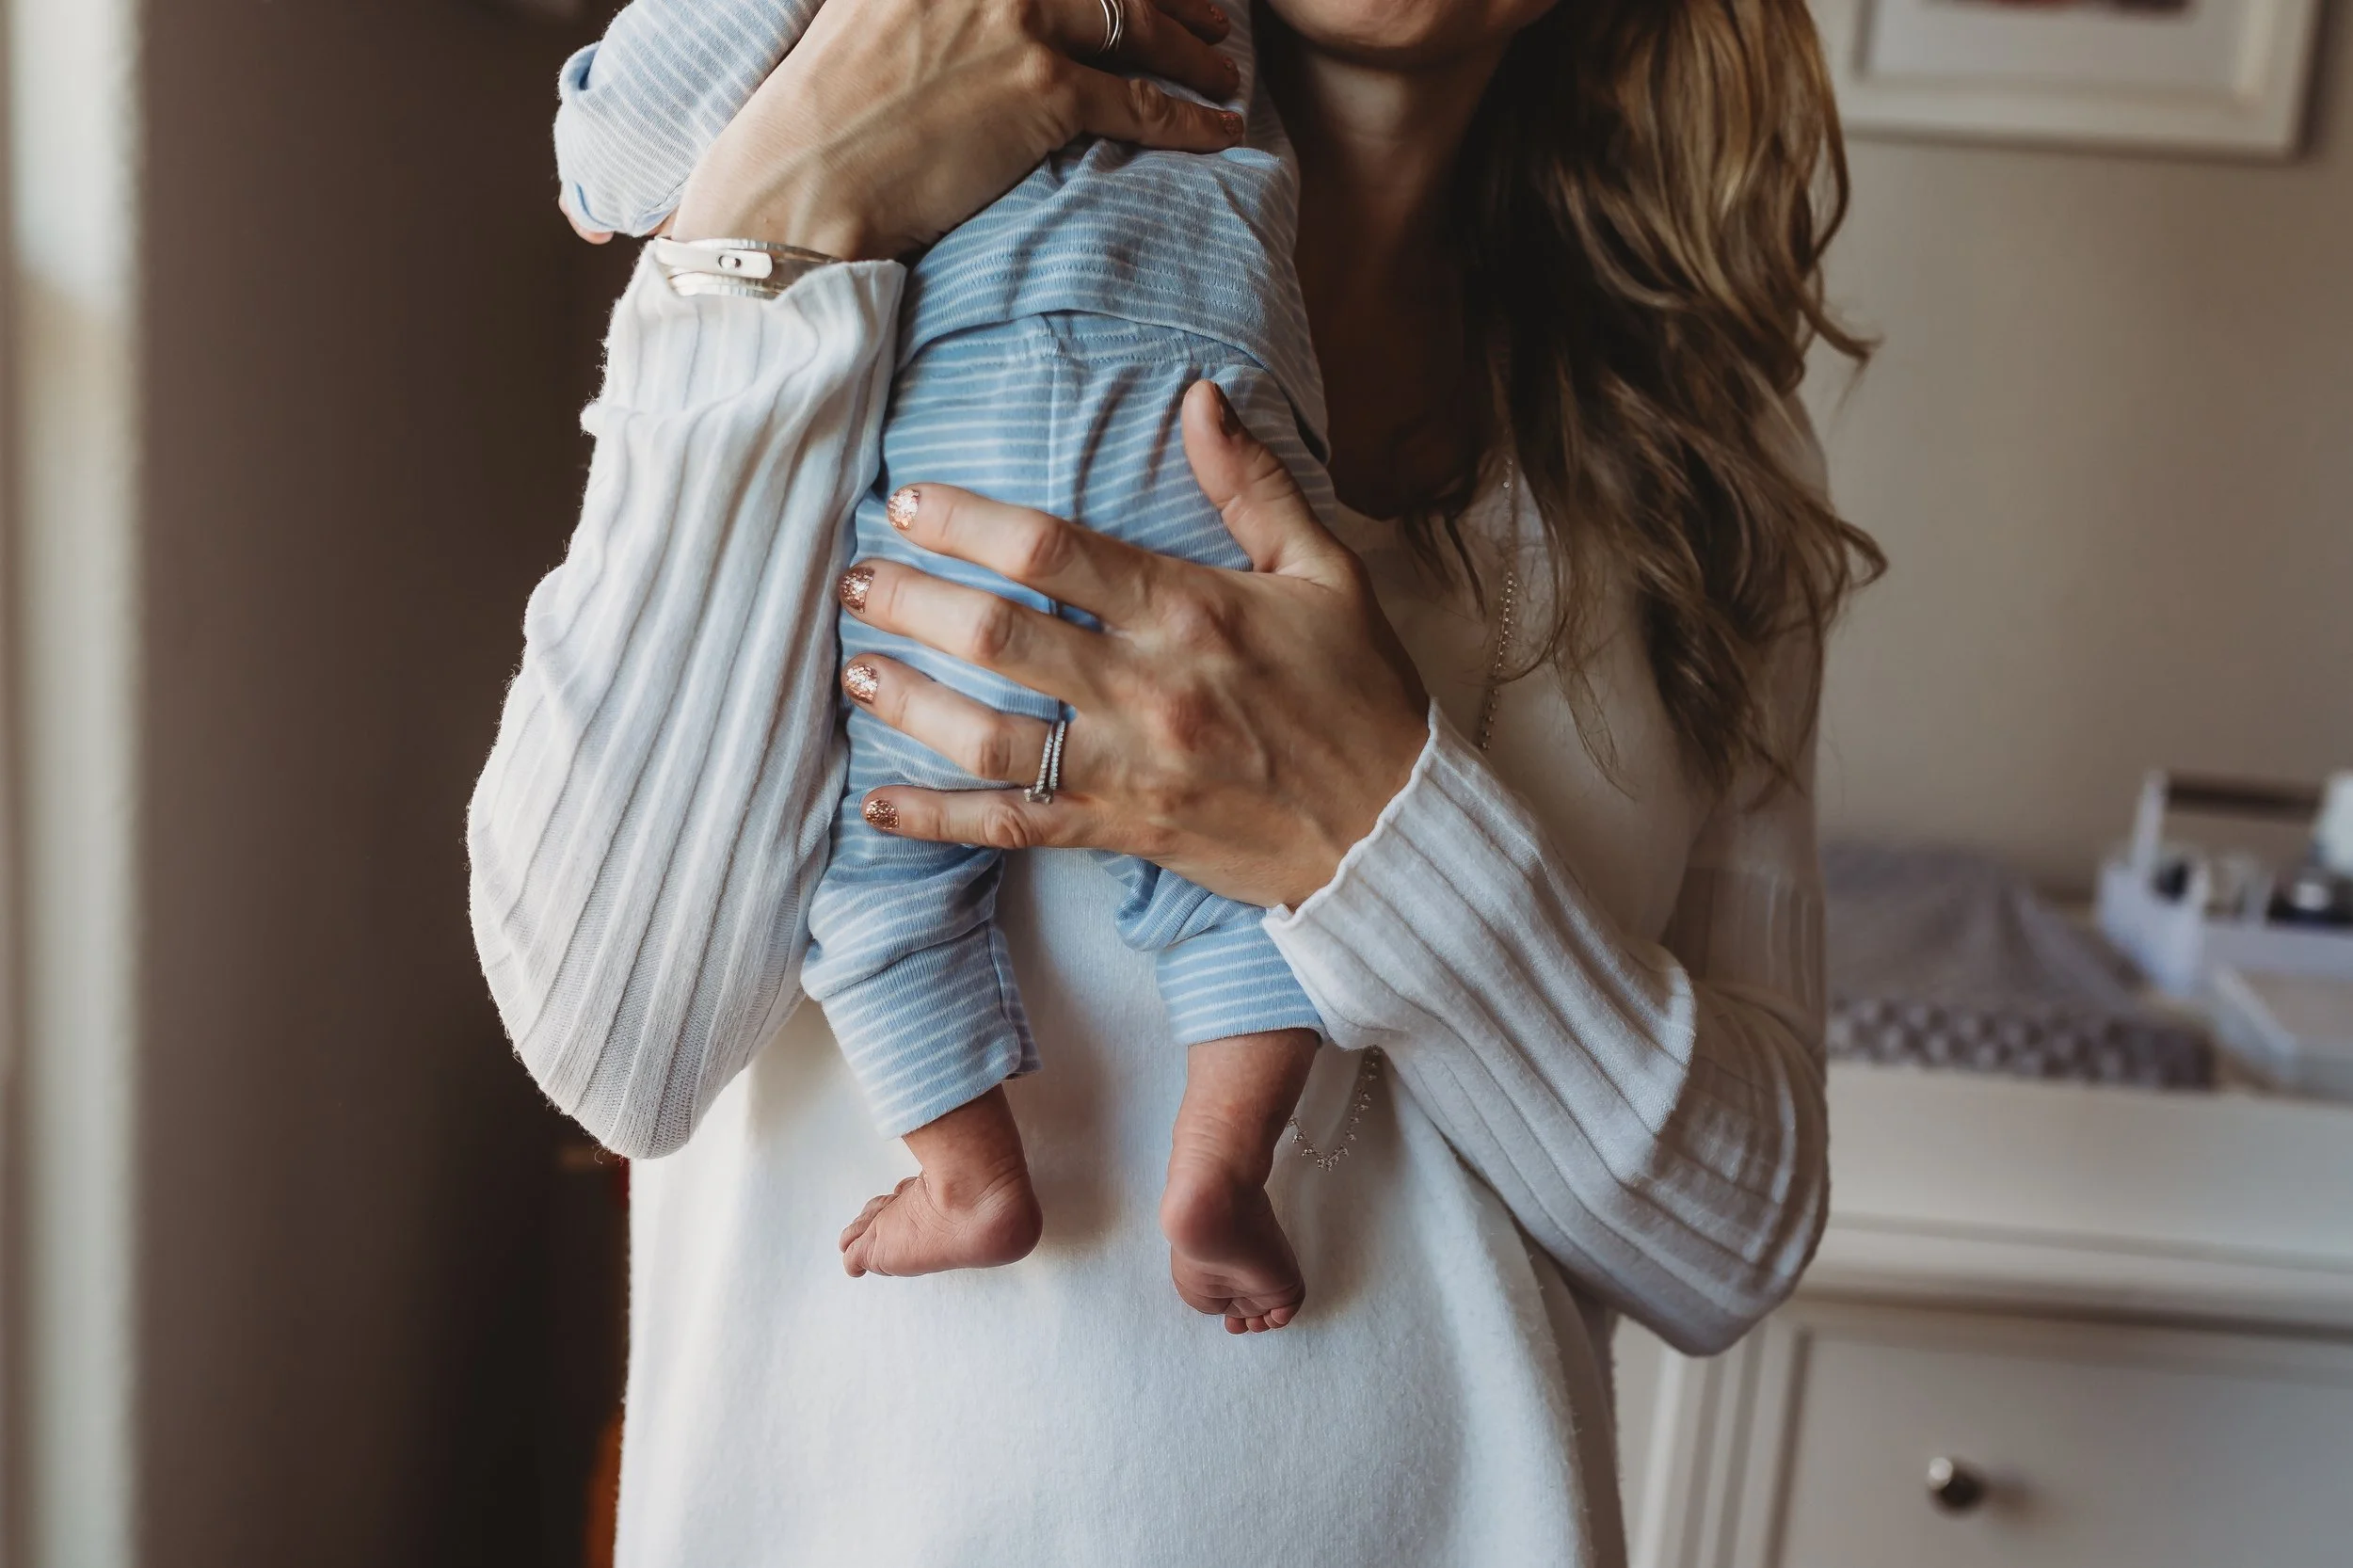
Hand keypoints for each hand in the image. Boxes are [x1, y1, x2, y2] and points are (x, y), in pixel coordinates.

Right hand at [671, 0, 1245, 259]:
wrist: (805, 178)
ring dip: (1194, 51)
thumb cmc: (823, 116)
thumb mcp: (869, 16)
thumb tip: (974, 18)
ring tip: (1224, 73)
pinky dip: (1191, 117)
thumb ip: (931, 3)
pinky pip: (1143, 100)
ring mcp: (1019, 18)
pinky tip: (1219, 129)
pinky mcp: (1042, 88)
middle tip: (1210, 17)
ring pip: (1139, 25)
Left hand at [835, 382, 1431, 909]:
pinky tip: (878, 804)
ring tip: (853, 669)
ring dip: (908, 701)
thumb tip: (1199, 397)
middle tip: (853, 577)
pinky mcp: (1122, 833)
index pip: (1052, 551)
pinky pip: (1012, 827)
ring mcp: (1129, 768)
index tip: (909, 503)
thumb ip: (1252, 486)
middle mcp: (1149, 689)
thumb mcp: (1325, 573)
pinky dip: (939, 820)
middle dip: (909, 601)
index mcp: (1192, 611)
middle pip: (998, 635)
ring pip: (989, 735)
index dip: (966, 521)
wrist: (1392, 832)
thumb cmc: (1360, 695)